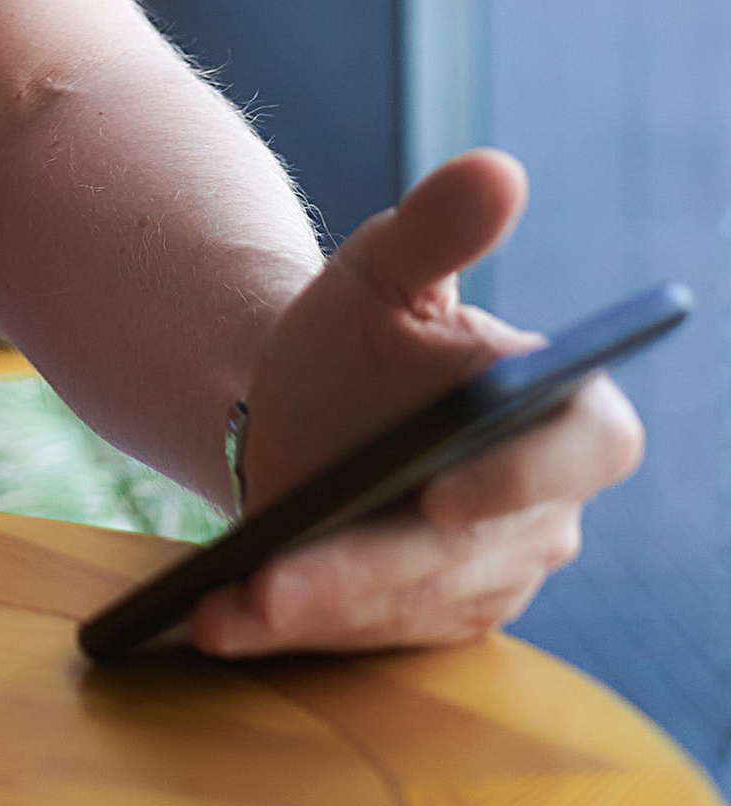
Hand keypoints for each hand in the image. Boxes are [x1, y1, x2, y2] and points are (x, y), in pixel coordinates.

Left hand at [190, 149, 645, 657]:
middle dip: (373, 564)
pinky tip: (216, 619)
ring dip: (320, 605)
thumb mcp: (385, 268)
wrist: (299, 401)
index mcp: (564, 417)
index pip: (588, 450)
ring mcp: (489, 579)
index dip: (528, 476)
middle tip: (288, 569)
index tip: (448, 488)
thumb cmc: (360, 329)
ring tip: (238, 595)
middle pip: (470, 552)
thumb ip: (439, 226)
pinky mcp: (427, 623)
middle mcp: (544, 515)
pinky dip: (286, 631)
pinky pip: (362, 635)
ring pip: (407, 601)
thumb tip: (496, 169)